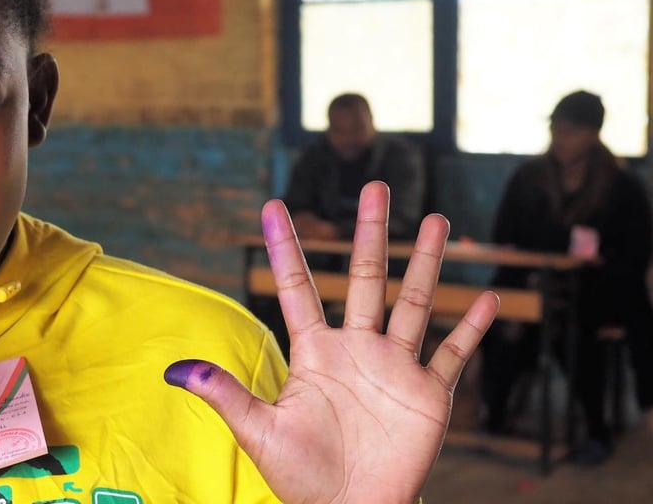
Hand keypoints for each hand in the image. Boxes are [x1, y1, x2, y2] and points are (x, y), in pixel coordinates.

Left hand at [166, 181, 497, 502]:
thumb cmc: (298, 474)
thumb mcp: (257, 430)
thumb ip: (224, 393)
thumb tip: (173, 371)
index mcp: (314, 352)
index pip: (298, 287)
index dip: (286, 247)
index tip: (272, 205)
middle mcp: (356, 349)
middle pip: (366, 278)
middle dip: (370, 233)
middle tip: (374, 186)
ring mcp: (394, 368)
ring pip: (414, 303)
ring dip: (426, 263)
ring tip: (436, 221)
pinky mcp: (427, 394)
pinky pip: (452, 354)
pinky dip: (471, 328)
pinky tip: (487, 297)